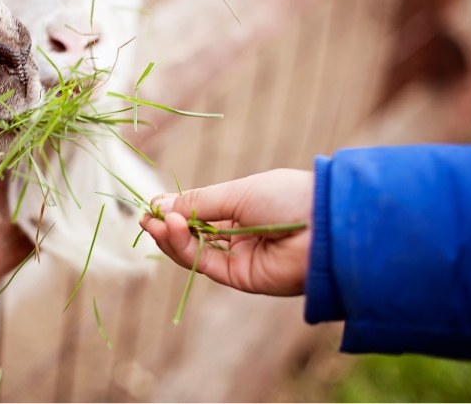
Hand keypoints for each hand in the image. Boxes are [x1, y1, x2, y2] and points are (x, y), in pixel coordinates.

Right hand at [140, 169, 312, 295]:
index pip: (199, 213)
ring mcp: (239, 257)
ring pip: (194, 251)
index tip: (153, 203)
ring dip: (170, 237)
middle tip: (145, 216)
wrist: (324, 225)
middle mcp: (238, 235)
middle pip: (193, 234)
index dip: (175, 210)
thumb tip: (160, 204)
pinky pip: (204, 263)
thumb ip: (198, 203)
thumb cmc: (287, 197)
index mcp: (241, 208)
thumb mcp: (237, 192)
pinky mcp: (240, 277)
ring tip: (154, 222)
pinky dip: (184, 248)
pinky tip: (171, 229)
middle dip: (167, 225)